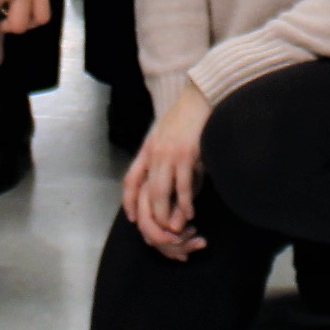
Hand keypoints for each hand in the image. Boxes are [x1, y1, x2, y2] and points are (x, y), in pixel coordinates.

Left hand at [120, 83, 213, 259]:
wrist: (199, 98)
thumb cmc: (185, 117)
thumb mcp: (165, 135)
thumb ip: (161, 155)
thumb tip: (164, 178)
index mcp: (148, 149)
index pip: (131, 179)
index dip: (129, 201)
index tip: (132, 218)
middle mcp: (155, 153)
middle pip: (148, 192)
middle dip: (152, 216)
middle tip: (158, 232)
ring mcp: (170, 155)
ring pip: (163, 193)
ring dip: (167, 214)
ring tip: (173, 228)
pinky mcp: (187, 155)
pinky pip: (184, 186)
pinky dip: (185, 203)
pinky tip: (189, 213)